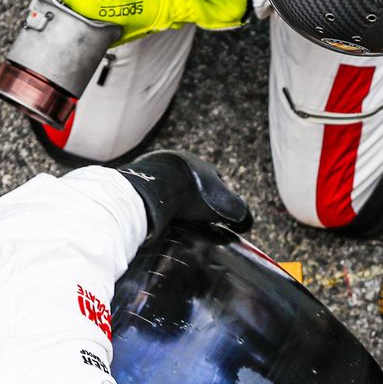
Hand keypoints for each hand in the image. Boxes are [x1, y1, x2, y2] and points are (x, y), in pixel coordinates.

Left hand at [116, 149, 252, 236]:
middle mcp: (179, 160)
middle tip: (191, 217)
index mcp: (201, 164)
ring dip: (171, 197)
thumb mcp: (227, 208)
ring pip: (168, 183)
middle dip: (192, 196)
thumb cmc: (192, 196)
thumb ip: (241, 214)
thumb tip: (245, 223)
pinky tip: (153, 213)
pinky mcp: (137, 173)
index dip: (216, 199)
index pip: (214, 181)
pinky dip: (153, 200)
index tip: (213, 216)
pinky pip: (149, 189)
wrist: (154, 187)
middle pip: (189, 181)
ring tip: (170, 216)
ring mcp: (155, 164)